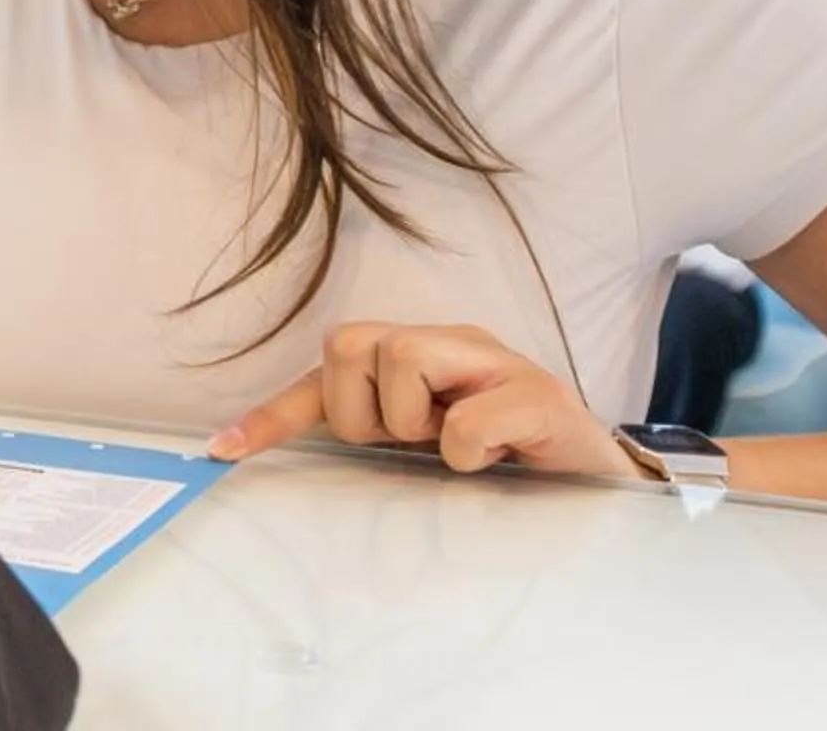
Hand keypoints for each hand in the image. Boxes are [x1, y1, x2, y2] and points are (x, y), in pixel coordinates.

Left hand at [211, 321, 627, 476]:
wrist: (603, 483)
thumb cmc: (506, 465)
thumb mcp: (423, 456)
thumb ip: (365, 449)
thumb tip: (270, 461)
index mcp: (414, 357)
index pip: (326, 372)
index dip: (274, 413)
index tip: (223, 451)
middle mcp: (449, 344)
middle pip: (351, 343)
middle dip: (363, 411)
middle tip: (408, 446)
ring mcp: (494, 361)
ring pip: (400, 359)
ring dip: (414, 424)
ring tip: (456, 452)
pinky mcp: (538, 393)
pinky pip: (463, 419)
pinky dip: (466, 451)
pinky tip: (495, 462)